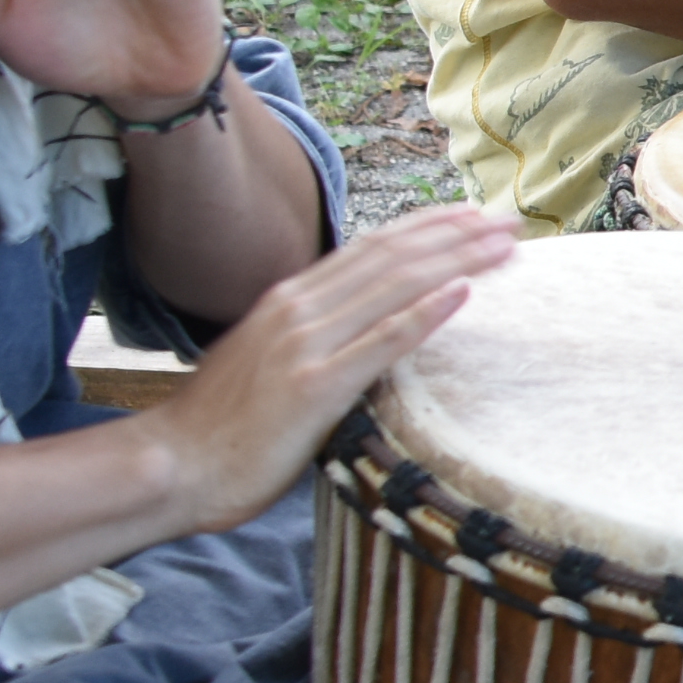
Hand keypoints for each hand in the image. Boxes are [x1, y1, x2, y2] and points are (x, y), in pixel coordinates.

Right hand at [141, 205, 513, 529]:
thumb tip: (356, 333)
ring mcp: (304, 345)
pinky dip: (423, 314)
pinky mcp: (312, 387)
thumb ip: (310, 339)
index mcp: (289, 301)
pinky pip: (378, 343)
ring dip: (456, 261)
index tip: (472, 216)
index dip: (426, 227)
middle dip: (456, 235)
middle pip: (391, 257)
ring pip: (394, 287)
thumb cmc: (223, 427)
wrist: (173, 466)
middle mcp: (297, 310)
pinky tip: (463, 294)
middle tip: (509, 222)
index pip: (370, 249)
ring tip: (503, 247)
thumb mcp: (266, 363)